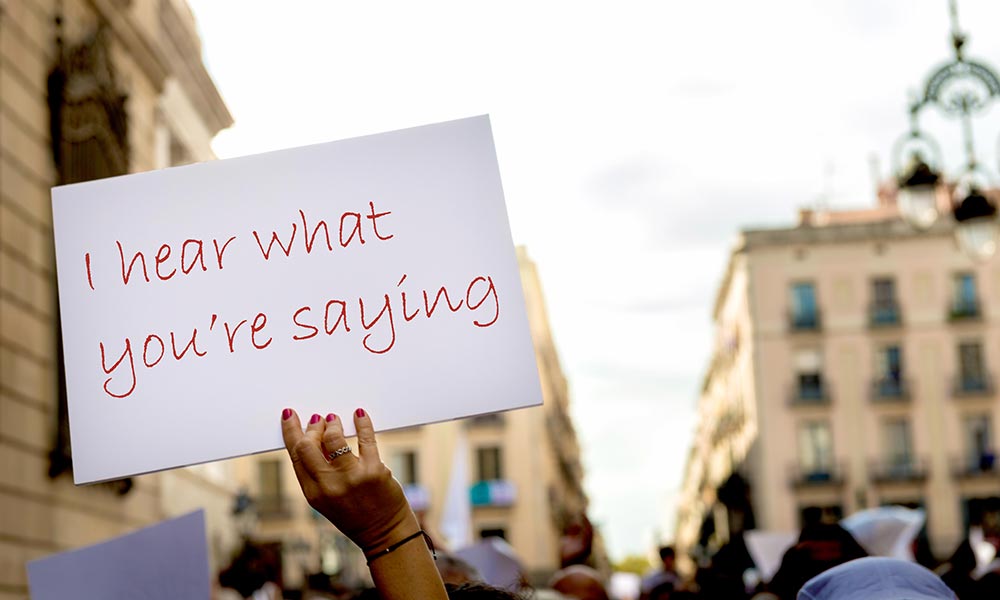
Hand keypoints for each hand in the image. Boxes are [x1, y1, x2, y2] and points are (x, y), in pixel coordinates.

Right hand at [280, 408, 414, 554]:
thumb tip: (315, 438)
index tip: (290, 416)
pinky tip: (359, 415)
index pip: (295, 455)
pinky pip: (365, 438)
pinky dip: (362, 423)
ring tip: (335, 420)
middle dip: (312, 427)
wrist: (384, 534)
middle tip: (319, 420)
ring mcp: (352, 477)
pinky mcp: (374, 470)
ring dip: (333, 423)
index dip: (291, 432)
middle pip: (309, 445)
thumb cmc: (355, 514)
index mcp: (313, 493)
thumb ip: (317, 473)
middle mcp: (329, 485)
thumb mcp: (327, 500)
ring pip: (334, 438)